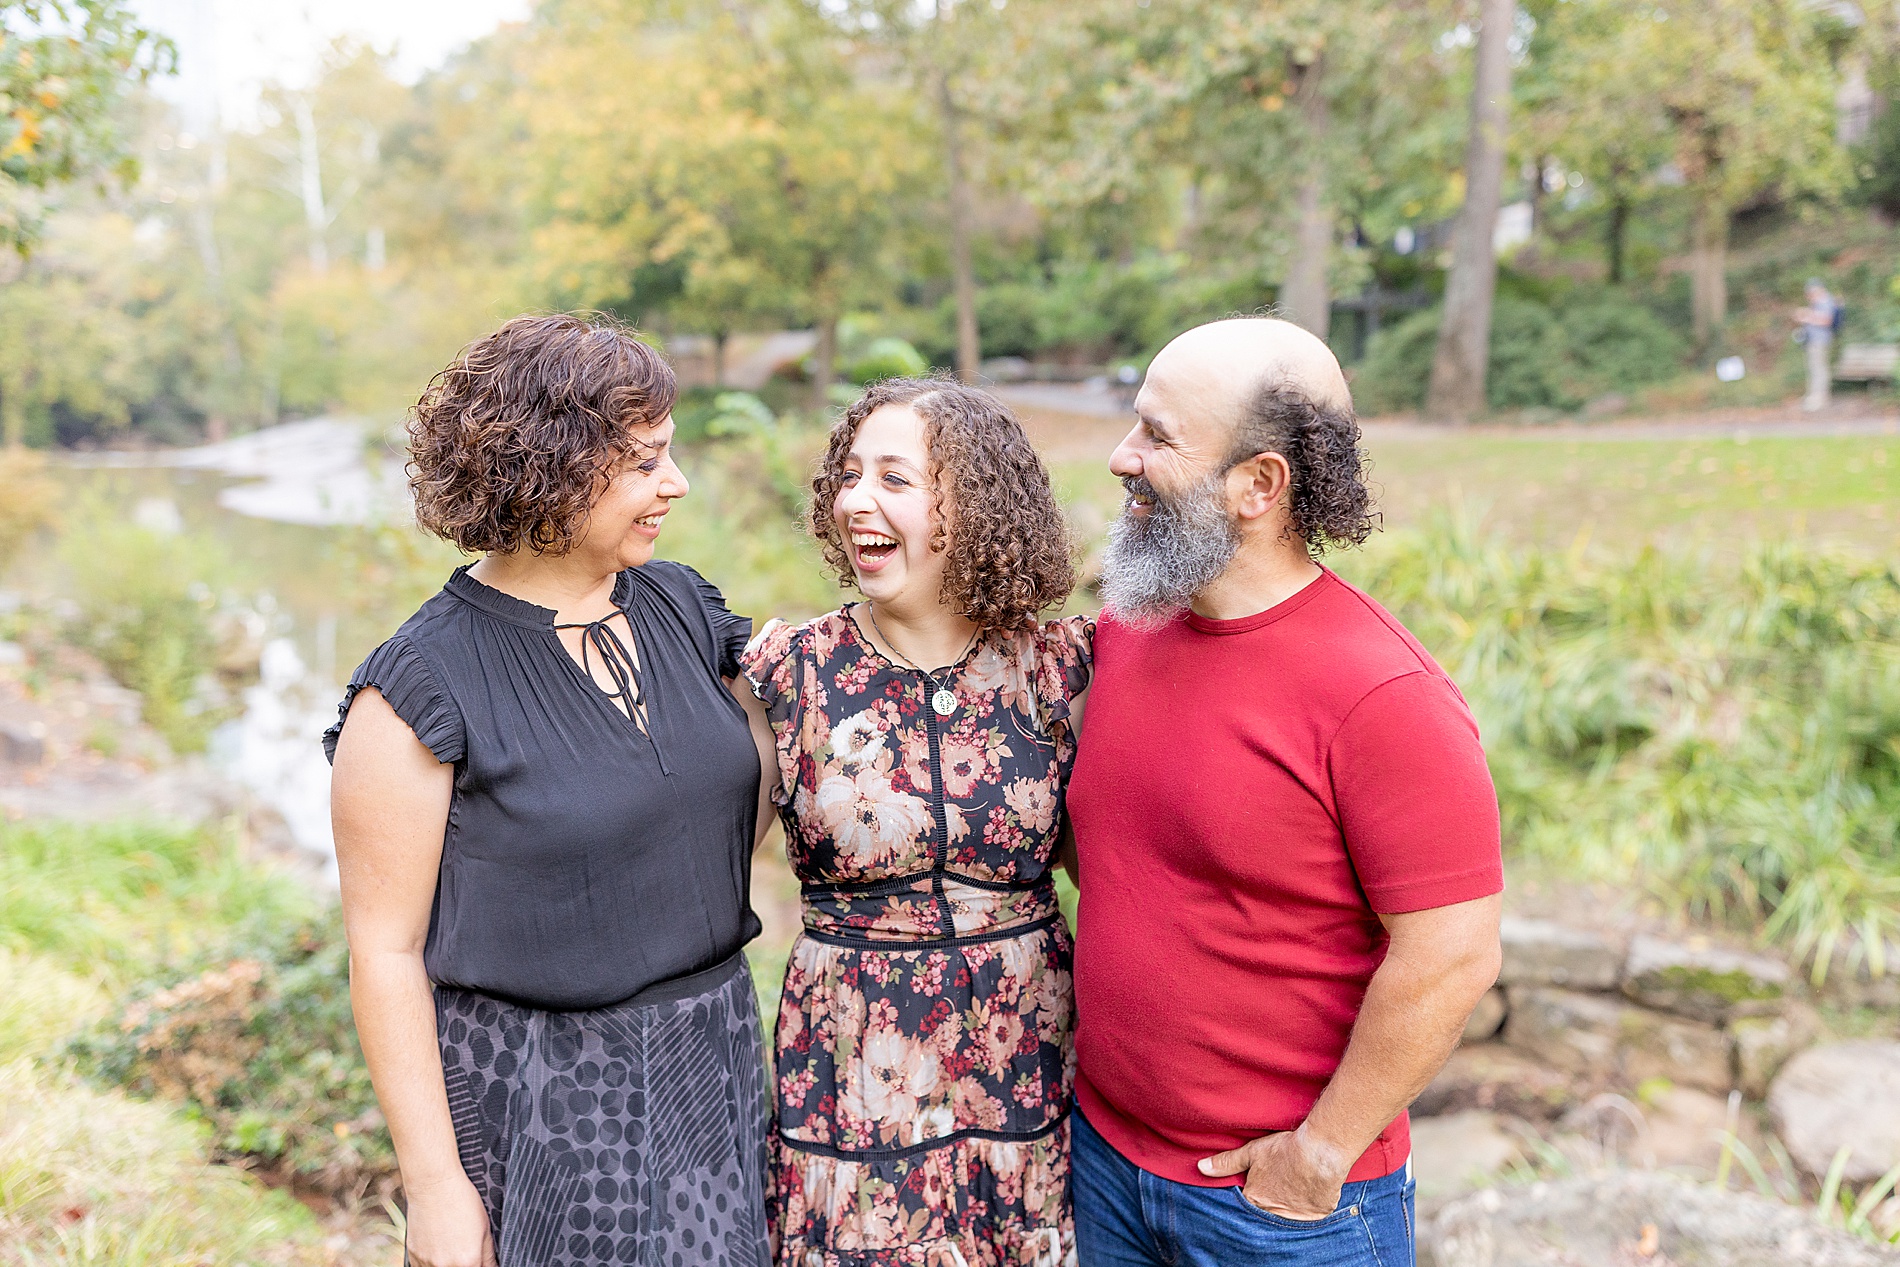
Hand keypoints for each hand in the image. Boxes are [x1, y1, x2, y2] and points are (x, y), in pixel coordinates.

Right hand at [402, 1174, 496, 1266]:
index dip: (481, 1265)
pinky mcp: (413, 1257)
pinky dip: (433, 1263)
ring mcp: (427, 1264)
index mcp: (469, 1261)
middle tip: (465, 1249)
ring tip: (451, 1244)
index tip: (479, 1259)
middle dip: (466, 1264)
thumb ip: (489, 1256)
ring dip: (449, 1265)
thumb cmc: (461, 1201)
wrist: (433, 1185)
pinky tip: (438, 1246)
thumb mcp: (485, 1228)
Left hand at [1197, 1125, 1351, 1221]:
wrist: (1319, 1154)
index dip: (1252, 1196)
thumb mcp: (1252, 1152)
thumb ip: (1226, 1163)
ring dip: (1287, 1210)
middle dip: (1268, 1206)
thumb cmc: (1284, 1151)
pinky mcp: (1315, 1218)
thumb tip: (1201, 1167)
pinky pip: (1308, 1220)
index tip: (1260, 1188)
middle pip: (1266, 1215)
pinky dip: (1307, 1211)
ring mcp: (1295, 1219)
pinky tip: (1308, 1195)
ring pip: (1286, 1220)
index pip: (1246, 1206)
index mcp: (1254, 1200)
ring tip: (1293, 1191)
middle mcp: (1272, 1215)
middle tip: (1278, 1190)